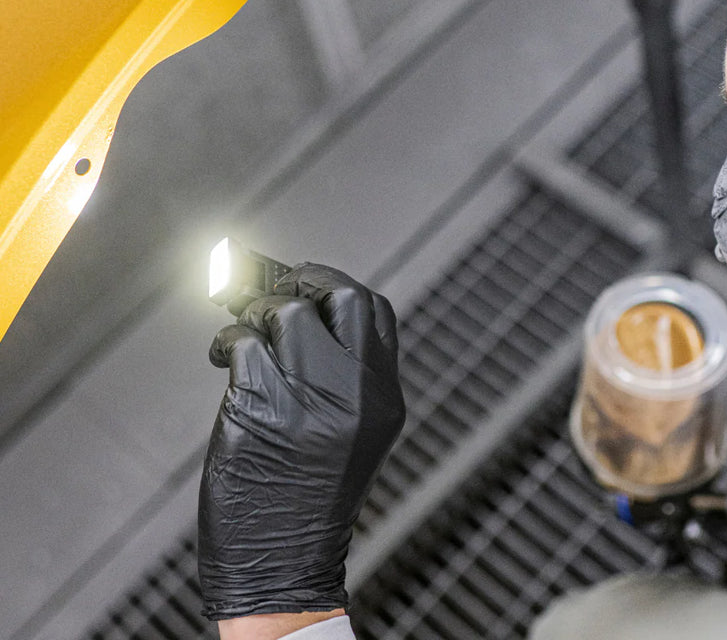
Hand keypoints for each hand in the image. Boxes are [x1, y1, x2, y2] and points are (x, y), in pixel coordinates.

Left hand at [199, 263, 405, 620]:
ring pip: (286, 312)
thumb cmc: (312, 501)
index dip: (337, 286)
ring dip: (255, 311)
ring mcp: (310, 399)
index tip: (309, 282)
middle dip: (302, 279)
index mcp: (383, 396)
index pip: (374, 311)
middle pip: (340, 296)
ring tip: (243, 330)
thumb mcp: (356, 434)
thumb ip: (345, 376)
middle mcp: (355, 392)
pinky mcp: (261, 409)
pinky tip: (223, 354)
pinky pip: (243, 344)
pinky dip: (227, 339)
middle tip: (274, 287)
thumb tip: (301, 311)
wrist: (285, 568)